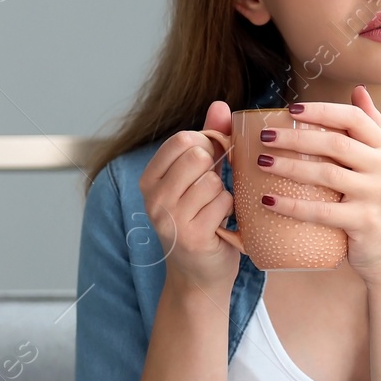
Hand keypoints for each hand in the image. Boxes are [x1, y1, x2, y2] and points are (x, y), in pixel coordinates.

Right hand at [137, 101, 242, 299]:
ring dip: (225, 194)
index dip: (208, 146)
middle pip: (199, 156)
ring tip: (216, 211)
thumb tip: (219, 104)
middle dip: (217, 170)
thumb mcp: (201, 177)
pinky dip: (231, 211)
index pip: (183, 139)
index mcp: (149, 179)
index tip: (211, 165)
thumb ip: (211, 138)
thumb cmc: (203, 220)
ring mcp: (169, 219)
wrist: (201, 276)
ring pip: (214, 180)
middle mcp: (152, 198)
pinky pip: (224, 202)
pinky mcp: (191, 236)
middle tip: (214, 192)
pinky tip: (222, 225)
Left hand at [255, 86, 380, 288]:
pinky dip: (292, 205)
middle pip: (336, 143)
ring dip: (289, 166)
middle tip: (264, 136)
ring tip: (260, 163)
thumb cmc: (377, 206)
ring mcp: (378, 195)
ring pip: (326, 174)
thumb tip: (359, 90)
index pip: (354, 119)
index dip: (322, 111)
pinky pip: (321, 210)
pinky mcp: (365, 222)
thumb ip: (371, 128)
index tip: (290, 109)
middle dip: (295, 137)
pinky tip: (268, 200)